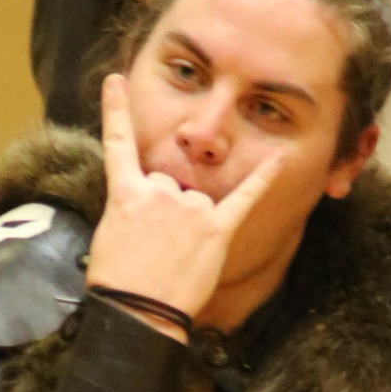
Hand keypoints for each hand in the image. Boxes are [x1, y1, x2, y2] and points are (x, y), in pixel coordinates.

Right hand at [85, 74, 281, 320]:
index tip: (116, 78)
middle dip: (163, 213)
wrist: (138, 313)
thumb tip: (149, 202)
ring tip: (176, 256)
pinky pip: (244, 198)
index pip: (118, 142)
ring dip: (190, 226)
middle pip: (167, 186)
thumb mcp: (110, 233)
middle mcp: (159, 192)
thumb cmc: (118, 281)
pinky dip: (264, 179)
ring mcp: (190, 209)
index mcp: (126, 193)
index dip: (115, 109)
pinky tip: (279, 160)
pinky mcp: (217, 229)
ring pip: (196, 201)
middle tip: (153, 247)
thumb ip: (133, 205)